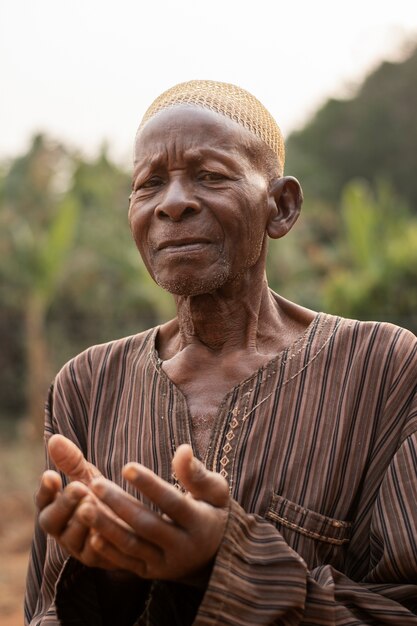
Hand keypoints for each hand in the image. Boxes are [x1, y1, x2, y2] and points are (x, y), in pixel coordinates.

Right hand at [37, 435, 119, 567]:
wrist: (129, 523)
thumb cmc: (101, 496)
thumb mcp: (88, 476)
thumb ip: (71, 461)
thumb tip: (54, 438)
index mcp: (55, 509)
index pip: (42, 501)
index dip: (45, 490)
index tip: (51, 474)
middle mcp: (62, 530)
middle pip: (52, 522)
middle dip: (64, 504)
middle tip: (78, 487)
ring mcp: (78, 547)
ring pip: (72, 539)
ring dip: (81, 522)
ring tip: (91, 504)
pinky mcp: (98, 559)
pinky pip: (96, 554)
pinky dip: (98, 543)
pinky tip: (105, 531)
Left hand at [77, 444, 229, 581]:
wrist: (214, 557)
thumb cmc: (212, 511)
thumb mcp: (215, 491)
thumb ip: (197, 473)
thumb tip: (183, 449)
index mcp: (199, 522)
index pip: (171, 502)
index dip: (149, 484)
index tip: (126, 466)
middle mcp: (182, 546)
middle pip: (147, 524)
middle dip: (119, 504)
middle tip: (95, 483)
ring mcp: (165, 564)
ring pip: (132, 545)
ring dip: (106, 527)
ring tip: (83, 508)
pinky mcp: (150, 574)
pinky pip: (125, 563)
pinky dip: (108, 550)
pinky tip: (90, 533)